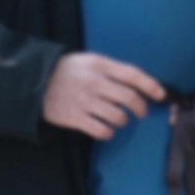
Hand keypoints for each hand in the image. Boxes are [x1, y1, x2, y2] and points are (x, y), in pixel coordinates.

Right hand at [40, 52, 164, 137]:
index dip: (151, 86)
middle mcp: (94, 82)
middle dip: (140, 108)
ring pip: (118, 116)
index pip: (133, 75)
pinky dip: (109, 132)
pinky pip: (101, 130)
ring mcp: (84, 101)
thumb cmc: (66, 72)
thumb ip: (111, 71)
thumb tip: (136, 86)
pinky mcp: (74, 117)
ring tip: (119, 120)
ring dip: (123, 120)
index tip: (160, 95)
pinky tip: (106, 129)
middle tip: (141, 112)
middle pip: (129, 98)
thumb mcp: (88, 62)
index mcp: (100, 65)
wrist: (34, 83)